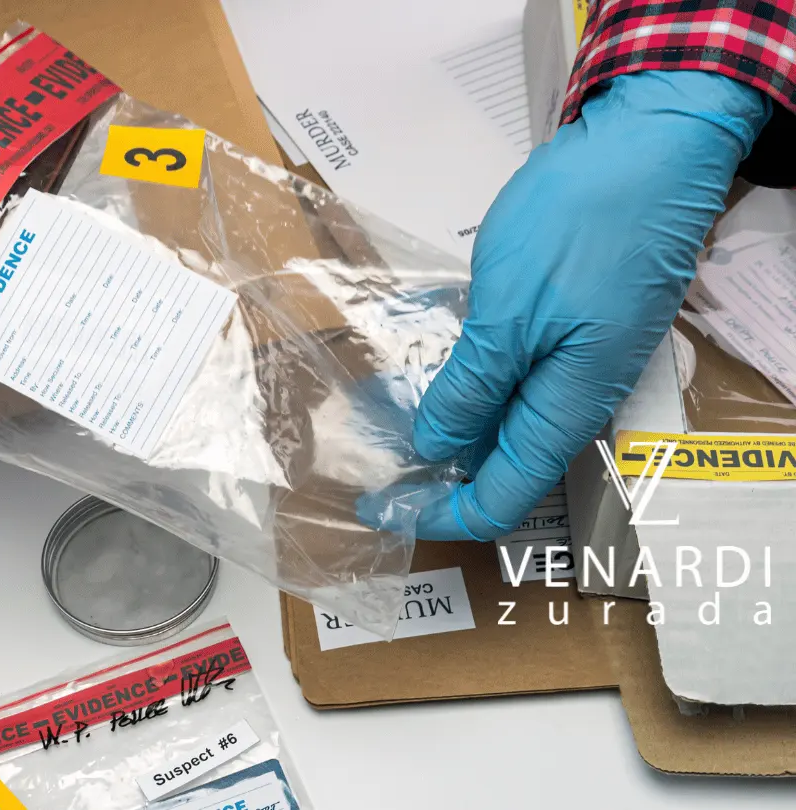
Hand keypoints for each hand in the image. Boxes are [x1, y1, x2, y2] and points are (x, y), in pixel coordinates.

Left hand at [407, 71, 771, 539]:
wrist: (652, 143)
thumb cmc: (579, 223)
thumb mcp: (508, 313)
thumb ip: (473, 387)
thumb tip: (439, 448)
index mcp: (568, 406)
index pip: (504, 495)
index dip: (443, 515)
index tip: (382, 509)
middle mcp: (580, 394)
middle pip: (506, 463)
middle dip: (440, 473)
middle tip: (374, 463)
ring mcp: (581, 357)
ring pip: (510, 416)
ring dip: (454, 424)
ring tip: (391, 415)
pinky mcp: (575, 322)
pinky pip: (518, 373)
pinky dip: (474, 381)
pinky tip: (437, 365)